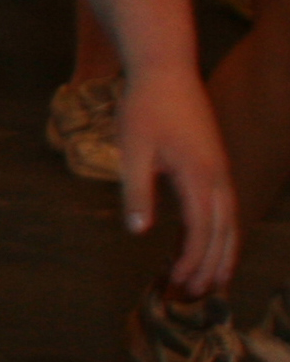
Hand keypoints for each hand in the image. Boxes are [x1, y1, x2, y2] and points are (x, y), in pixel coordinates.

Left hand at [118, 65, 237, 296]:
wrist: (166, 68)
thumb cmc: (145, 107)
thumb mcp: (133, 150)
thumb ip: (136, 191)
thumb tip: (138, 230)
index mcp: (197, 175)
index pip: (201, 229)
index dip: (192, 259)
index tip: (178, 281)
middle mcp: (217, 175)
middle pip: (223, 230)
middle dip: (212, 264)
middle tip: (198, 293)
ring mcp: (220, 167)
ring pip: (230, 219)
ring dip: (223, 251)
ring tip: (215, 280)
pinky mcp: (215, 161)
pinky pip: (224, 204)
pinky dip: (221, 229)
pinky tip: (211, 240)